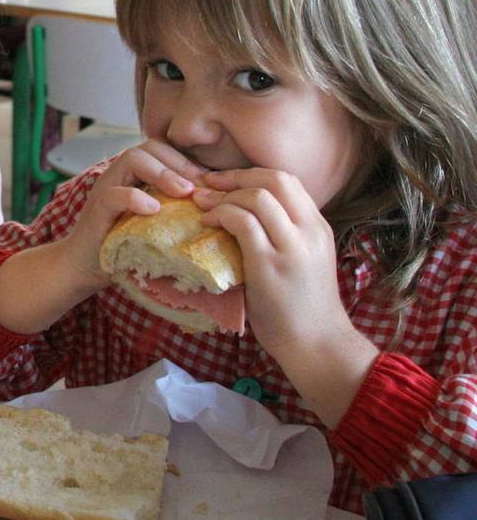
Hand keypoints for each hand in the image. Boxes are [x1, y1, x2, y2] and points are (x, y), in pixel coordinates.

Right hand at [0, 140, 205, 335]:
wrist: (84, 268)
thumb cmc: (126, 247)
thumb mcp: (157, 225)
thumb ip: (178, 211)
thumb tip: (218, 208)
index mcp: (136, 176)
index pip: (165, 151)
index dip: (190, 162)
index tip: (213, 186)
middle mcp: (120, 176)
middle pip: (150, 147)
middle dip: (180, 164)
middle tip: (202, 187)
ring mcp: (106, 189)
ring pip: (132, 159)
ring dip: (162, 173)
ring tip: (184, 193)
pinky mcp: (96, 210)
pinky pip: (114, 194)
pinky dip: (135, 198)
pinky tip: (154, 211)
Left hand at [192, 169, 377, 427]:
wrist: (316, 345)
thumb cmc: (301, 308)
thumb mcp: (301, 261)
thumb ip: (281, 235)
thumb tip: (241, 215)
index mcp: (317, 227)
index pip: (287, 180)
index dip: (251, 174)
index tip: (224, 182)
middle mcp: (309, 231)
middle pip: (274, 178)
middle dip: (235, 176)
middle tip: (207, 184)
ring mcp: (292, 247)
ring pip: (258, 196)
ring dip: (224, 196)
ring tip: (202, 205)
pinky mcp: (270, 265)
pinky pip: (244, 222)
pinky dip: (221, 215)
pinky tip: (208, 223)